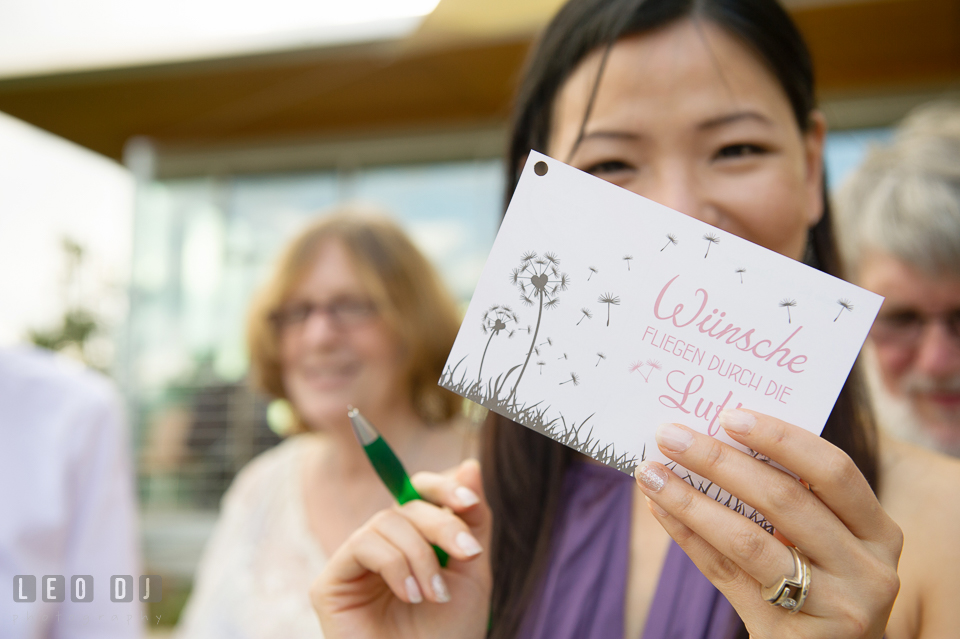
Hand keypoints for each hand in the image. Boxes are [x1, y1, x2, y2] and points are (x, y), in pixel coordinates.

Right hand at [311, 459, 490, 638]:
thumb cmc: (448, 637)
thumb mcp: (473, 573)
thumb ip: (472, 521)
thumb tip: (470, 465)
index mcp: (412, 541)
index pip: (418, 492)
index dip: (442, 487)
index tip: (469, 502)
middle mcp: (380, 547)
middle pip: (407, 504)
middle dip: (442, 523)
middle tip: (469, 555)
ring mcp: (353, 564)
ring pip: (387, 521)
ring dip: (421, 555)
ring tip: (434, 595)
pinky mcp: (329, 583)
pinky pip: (363, 544)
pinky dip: (394, 564)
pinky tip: (407, 595)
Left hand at [635, 409, 901, 637]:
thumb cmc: (824, 583)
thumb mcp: (831, 542)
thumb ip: (795, 499)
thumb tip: (717, 436)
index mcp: (878, 533)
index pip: (833, 471)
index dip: (782, 438)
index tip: (729, 416)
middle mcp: (866, 570)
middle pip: (783, 500)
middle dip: (719, 461)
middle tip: (671, 436)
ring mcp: (831, 607)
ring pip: (747, 541)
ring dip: (690, 500)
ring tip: (651, 473)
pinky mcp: (787, 633)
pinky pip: (724, 574)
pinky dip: (687, 537)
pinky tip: (659, 508)